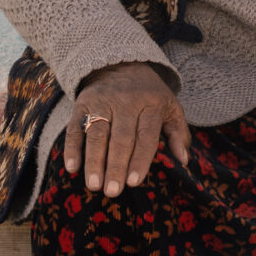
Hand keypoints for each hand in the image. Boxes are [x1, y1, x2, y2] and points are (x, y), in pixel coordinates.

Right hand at [63, 62, 189, 198]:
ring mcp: (102, 102)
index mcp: (151, 104)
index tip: (134, 182)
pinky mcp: (82, 103)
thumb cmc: (150, 94)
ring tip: (94, 185)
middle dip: (116, 166)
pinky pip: (75, 127)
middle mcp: (126, 102)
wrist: (121, 64)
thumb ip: (178, 133)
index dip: (140, 159)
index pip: (146, 135)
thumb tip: (184, 160)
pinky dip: (72, 147)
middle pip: (121, 138)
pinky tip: (72, 167)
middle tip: (113, 191)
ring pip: (97, 134)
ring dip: (94, 161)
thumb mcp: (170, 107)